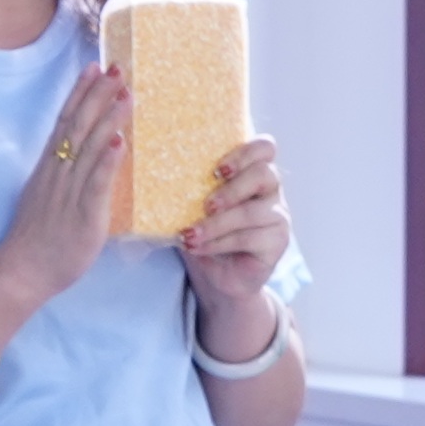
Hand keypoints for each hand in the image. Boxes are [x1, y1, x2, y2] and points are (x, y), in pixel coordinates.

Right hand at [0, 65, 134, 358]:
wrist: (23, 271)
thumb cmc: (38, 239)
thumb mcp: (47, 198)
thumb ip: (65, 176)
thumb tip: (87, 156)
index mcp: (48, 169)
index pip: (65, 122)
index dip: (80, 94)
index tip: (93, 68)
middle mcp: (58, 174)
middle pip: (79, 126)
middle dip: (98, 95)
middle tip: (117, 68)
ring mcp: (70, 193)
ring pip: (90, 148)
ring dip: (109, 119)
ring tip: (126, 93)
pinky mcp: (84, 215)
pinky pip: (96, 183)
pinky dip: (108, 160)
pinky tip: (121, 140)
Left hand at [179, 136, 293, 338]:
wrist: (215, 277)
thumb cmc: (202, 233)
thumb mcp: (190, 205)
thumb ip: (185, 186)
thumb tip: (147, 169)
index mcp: (250, 172)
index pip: (264, 148)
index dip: (245, 153)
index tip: (216, 170)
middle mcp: (269, 190)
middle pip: (265, 173)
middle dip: (231, 188)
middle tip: (206, 205)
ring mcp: (277, 215)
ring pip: (253, 211)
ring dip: (216, 224)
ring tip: (189, 234)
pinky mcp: (277, 242)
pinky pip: (249, 237)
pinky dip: (218, 243)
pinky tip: (197, 247)